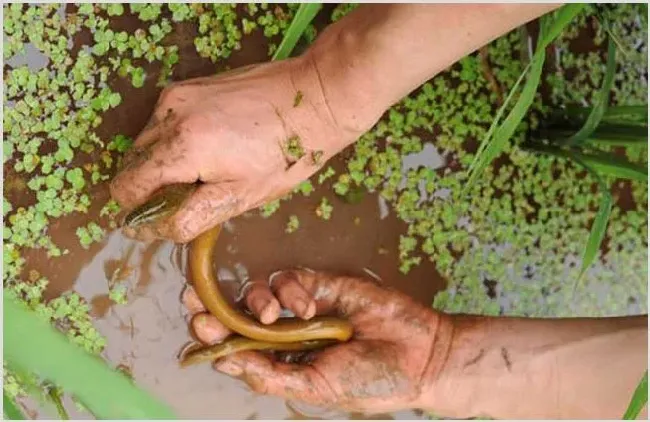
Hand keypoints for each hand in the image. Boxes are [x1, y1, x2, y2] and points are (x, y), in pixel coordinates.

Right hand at [110, 55, 373, 242]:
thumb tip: (150, 230)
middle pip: (132, 164)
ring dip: (162, 163)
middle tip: (194, 194)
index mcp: (181, 147)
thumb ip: (189, 216)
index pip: (126, 187)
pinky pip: (162, 122)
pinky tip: (210, 146)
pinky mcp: (187, 85)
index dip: (138, 210)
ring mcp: (176, 95)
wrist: (313, 98)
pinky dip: (173, 140)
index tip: (163, 217)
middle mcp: (168, 115)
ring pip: (145, 142)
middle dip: (152, 186)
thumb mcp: (240, 197)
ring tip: (206, 170)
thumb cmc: (285, 156)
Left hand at [182, 269, 448, 412]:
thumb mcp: (315, 387)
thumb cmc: (369, 380)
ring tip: (271, 316)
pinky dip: (292, 289)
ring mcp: (302, 306)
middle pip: (237, 314)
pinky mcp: (321, 283)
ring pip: (258, 292)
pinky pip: (290, 278)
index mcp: (280, 363)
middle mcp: (285, 334)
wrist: (418, 355)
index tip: (195, 325)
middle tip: (193, 300)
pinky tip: (308, 306)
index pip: (235, 347)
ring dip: (255, 300)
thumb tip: (224, 362)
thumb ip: (271, 374)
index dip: (212, 335)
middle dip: (213, 306)